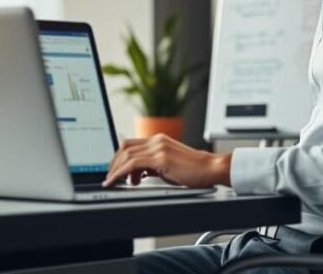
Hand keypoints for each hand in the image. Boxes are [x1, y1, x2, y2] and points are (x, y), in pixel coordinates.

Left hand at [102, 133, 231, 187]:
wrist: (212, 169)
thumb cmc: (195, 171)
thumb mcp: (169, 165)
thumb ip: (154, 166)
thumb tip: (138, 174)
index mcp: (159, 140)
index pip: (131, 144)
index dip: (118, 156)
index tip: (113, 169)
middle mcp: (157, 141)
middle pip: (124, 147)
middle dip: (113, 163)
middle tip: (110, 177)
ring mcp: (158, 148)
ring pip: (126, 155)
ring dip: (115, 169)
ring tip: (112, 182)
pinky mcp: (161, 159)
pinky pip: (132, 165)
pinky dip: (120, 173)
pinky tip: (117, 181)